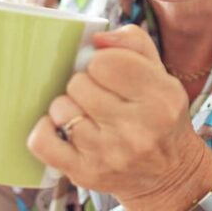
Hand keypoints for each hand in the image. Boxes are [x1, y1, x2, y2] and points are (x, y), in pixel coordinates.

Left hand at [27, 25, 211, 208]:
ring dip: (69, 106)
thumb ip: (132, 42)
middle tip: (99, 94)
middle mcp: (138, 128)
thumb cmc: (159, 113)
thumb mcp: (160, 72)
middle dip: (86, 83)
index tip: (109, 71)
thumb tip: (96, 39)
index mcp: (160, 97)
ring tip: (86, 112)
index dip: (102, 61)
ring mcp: (110, 154)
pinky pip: (43, 141)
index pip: (106, 62)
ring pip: (61, 109)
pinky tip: (59, 126)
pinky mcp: (86, 173)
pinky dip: (44, 129)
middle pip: (80, 83)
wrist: (168, 171)